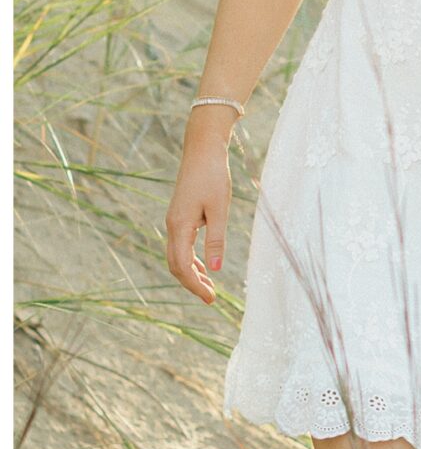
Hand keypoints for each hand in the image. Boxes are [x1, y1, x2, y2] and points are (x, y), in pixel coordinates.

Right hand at [165, 117, 233, 303]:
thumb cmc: (213, 176)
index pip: (182, 266)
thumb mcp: (219, 209)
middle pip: (176, 265)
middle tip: (210, 298)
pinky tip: (205, 265)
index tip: (210, 298)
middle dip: (192, 283)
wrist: (202, 150)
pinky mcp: (179, 215)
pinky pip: (181, 245)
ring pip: (177, 256)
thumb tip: (217, 269)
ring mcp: (174, 220)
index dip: (195, 285)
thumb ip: (216, 239)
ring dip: (191, 273)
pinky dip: (191, 259)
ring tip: (209, 287)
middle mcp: (172, 225)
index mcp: (180, 226)